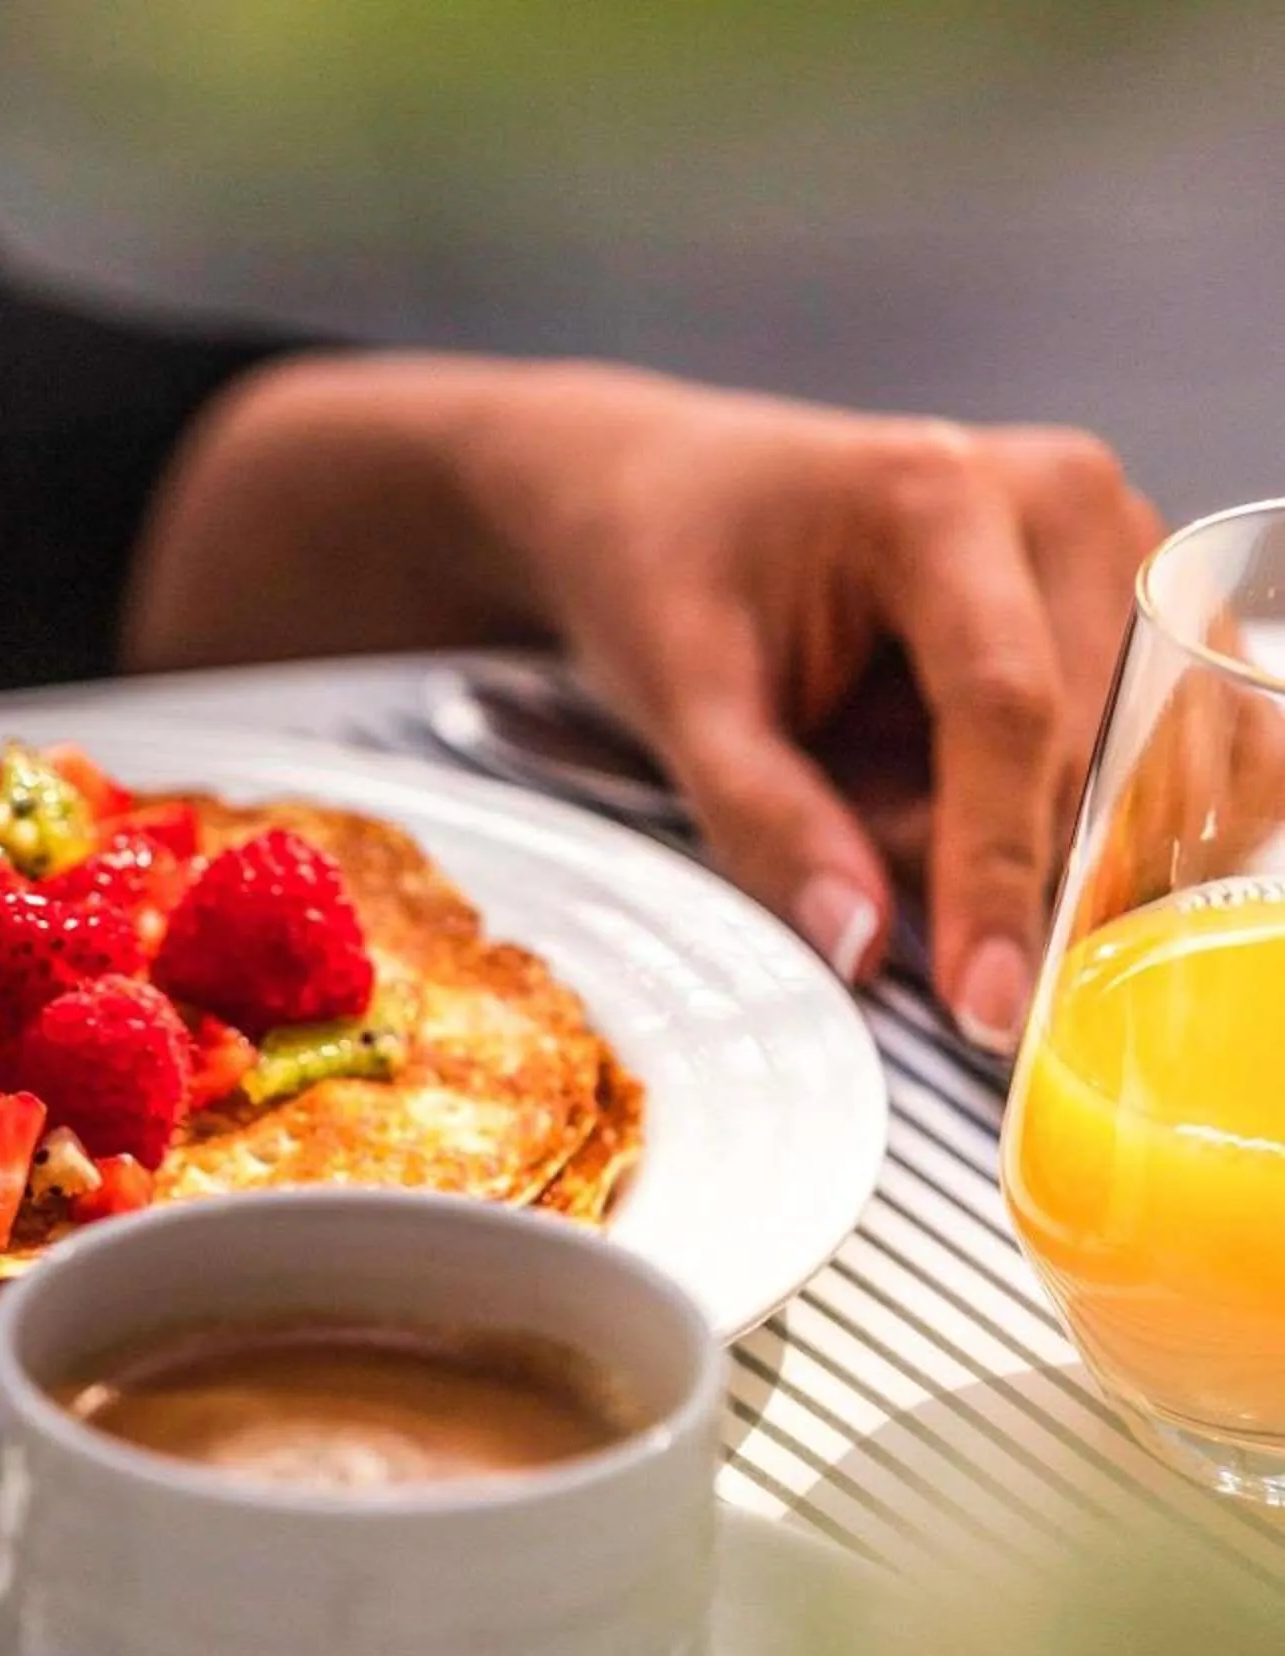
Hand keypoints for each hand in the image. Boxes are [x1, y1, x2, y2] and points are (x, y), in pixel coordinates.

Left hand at [122, 355, 1165, 1048]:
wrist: (655, 490)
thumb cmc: (657, 569)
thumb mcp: (676, 699)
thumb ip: (765, 823)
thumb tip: (864, 947)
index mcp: (937, 496)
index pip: (1007, 713)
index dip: (996, 871)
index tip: (985, 1001)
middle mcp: (1056, 496)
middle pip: (1092, 740)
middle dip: (1014, 865)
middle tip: (923, 938)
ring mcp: (1113, 535)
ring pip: (1144, 749)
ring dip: (1054, 836)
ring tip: (906, 818)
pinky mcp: (1130, 588)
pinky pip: (1165, 732)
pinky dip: (1102, 810)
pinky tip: (1004, 832)